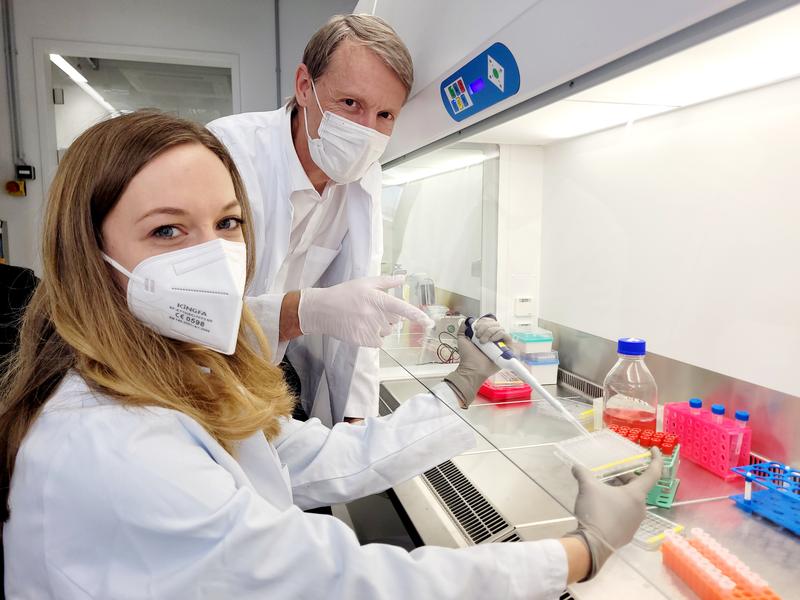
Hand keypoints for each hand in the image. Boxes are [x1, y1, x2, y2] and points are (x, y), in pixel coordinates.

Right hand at [298, 276, 433, 346]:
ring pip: (387, 332)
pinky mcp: (363, 341)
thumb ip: (386, 281)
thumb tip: (403, 278)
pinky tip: (361, 328)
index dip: (418, 316)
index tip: (430, 323)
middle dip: (388, 317)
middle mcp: (376, 315)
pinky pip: (379, 342)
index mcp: (379, 299)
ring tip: (363, 319)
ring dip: (380, 328)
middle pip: (395, 321)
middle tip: (372, 310)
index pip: (403, 309)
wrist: (322, 310)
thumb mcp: (365, 283)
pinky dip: (374, 338)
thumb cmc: (345, 293)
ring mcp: (370, 329)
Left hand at [443, 316, 511, 407]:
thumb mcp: (462, 339)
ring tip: (483, 342)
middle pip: (494, 323)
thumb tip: (466, 320)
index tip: (475, 329)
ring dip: (489, 332)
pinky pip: (506, 336)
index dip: (483, 322)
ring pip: (499, 328)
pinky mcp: (506, 348)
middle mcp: (493, 337)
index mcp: (484, 334)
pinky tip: (491, 341)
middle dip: (484, 327)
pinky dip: (498, 335)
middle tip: (478, 337)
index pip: (488, 321)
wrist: (472, 368)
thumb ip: (463, 329)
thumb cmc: (467, 356)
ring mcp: (500, 343)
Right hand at [565, 448, 663, 579]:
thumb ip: (583, 473)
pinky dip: (617, 506)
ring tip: (602, 489)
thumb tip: (576, 467)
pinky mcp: (627, 534)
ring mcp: (635, 523)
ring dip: (619, 492)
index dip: (656, 460)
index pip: (653, 474)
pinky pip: (625, 514)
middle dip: (624, 478)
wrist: (592, 544)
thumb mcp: (587, 487)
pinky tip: (602, 506)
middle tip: (609, 473)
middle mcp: (640, 509)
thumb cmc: (596, 511)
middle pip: (637, 487)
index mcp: (636, 495)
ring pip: (630, 501)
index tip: (653, 449)